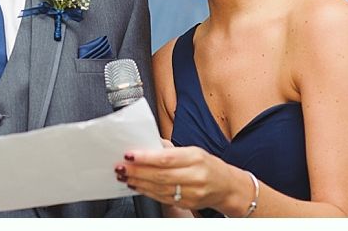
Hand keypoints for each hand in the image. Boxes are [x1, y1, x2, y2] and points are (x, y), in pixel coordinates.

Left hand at [114, 144, 236, 213]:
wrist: (226, 186)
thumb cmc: (207, 165)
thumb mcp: (192, 150)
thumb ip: (169, 148)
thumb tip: (146, 143)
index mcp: (195, 158)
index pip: (166, 158)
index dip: (146, 158)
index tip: (129, 155)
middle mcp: (194, 176)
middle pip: (160, 175)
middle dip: (137, 171)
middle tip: (120, 167)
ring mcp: (191, 192)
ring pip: (159, 188)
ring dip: (138, 182)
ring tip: (124, 176)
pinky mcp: (187, 203)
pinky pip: (162, 198)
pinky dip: (146, 191)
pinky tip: (136, 185)